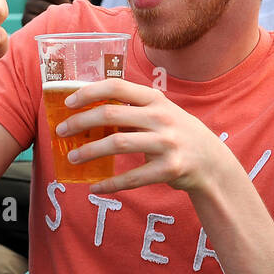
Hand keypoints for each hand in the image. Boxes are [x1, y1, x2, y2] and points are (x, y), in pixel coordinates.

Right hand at [22, 0, 90, 24]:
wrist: (48, 34)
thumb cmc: (65, 15)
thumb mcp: (74, 3)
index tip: (85, 4)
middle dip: (68, 4)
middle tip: (78, 15)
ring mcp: (29, 5)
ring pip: (46, 6)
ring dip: (60, 15)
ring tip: (70, 21)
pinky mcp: (25, 18)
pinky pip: (38, 19)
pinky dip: (49, 24)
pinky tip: (57, 28)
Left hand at [56, 79, 229, 195]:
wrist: (212, 163)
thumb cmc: (175, 134)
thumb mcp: (159, 113)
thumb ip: (131, 111)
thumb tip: (86, 113)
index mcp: (155, 99)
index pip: (116, 86)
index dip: (89, 92)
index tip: (68, 102)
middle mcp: (161, 117)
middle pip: (111, 115)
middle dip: (80, 123)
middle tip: (61, 131)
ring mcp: (167, 143)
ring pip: (117, 144)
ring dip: (89, 152)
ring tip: (72, 157)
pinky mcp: (170, 169)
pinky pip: (132, 178)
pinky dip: (110, 184)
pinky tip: (94, 186)